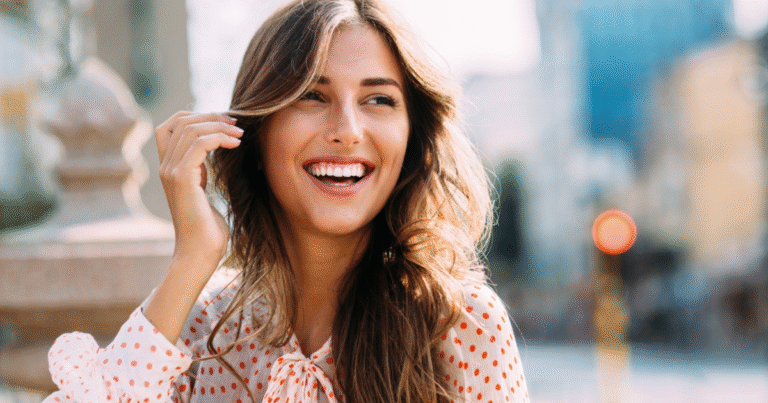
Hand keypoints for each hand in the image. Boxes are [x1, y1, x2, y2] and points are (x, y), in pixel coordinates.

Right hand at [155, 111, 242, 263]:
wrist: (200, 253)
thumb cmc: (208, 230)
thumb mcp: (203, 192)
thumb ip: (202, 172)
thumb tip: (216, 153)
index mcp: (169, 168)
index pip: (170, 125)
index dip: (196, 116)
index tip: (225, 123)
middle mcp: (165, 167)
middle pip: (180, 121)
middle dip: (211, 116)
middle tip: (236, 123)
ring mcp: (171, 172)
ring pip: (190, 129)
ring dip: (219, 126)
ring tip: (240, 134)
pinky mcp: (181, 179)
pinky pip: (199, 144)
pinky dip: (219, 138)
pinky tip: (236, 144)